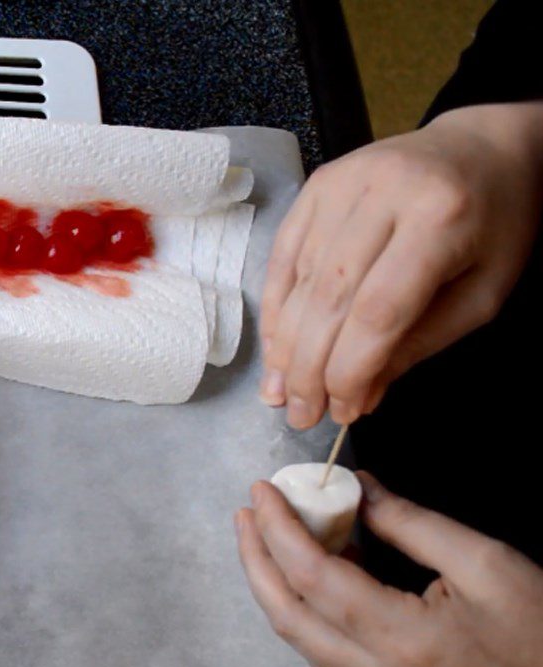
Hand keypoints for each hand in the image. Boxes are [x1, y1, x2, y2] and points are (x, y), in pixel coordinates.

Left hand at [235, 474, 542, 666]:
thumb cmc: (542, 633)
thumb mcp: (483, 562)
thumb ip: (410, 523)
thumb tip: (359, 488)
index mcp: (402, 639)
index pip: (312, 577)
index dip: (279, 529)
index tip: (261, 491)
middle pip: (288, 615)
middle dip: (256, 560)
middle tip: (247, 513)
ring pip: (301, 637)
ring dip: (274, 584)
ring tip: (268, 536)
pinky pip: (326, 649)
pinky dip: (307, 607)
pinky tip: (315, 572)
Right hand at [259, 102, 542, 427]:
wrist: (481, 149)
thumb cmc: (494, 227)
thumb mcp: (481, 295)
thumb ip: (419, 345)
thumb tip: (359, 397)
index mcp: (442, 218)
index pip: (379, 310)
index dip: (351, 369)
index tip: (343, 412)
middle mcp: (384, 192)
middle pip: (329, 298)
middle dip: (310, 367)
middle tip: (301, 413)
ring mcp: (343, 183)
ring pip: (299, 280)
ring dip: (285, 344)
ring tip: (281, 391)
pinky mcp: (317, 184)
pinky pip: (283, 255)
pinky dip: (275, 306)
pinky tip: (275, 346)